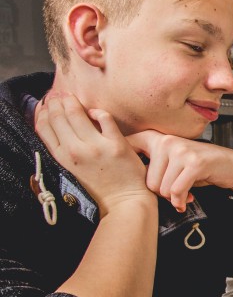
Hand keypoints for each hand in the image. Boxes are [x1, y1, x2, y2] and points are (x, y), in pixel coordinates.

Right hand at [33, 93, 151, 215]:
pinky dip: (97, 111)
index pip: (44, 127)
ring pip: (77, 114)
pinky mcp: (117, 145)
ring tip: (71, 97)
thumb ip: (63, 152)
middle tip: (58, 94)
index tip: (47, 104)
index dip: (43, 112)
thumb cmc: (99, 188)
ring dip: (71, 101)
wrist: (125, 202)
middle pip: (58, 117)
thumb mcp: (72, 171)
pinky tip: (96, 113)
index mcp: (62, 159)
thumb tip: (56, 130)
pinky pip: (104, 118)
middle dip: (56, 102)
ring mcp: (96, 147)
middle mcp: (75, 151)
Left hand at [126, 131, 232, 211]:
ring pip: (162, 188)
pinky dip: (181, 200)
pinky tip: (186, 200)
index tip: (118, 169)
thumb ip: (153, 163)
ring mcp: (181, 151)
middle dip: (161, 193)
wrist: (231, 165)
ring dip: (173, 198)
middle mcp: (168, 141)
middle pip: (149, 181)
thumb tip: (128, 177)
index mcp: (158, 139)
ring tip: (182, 194)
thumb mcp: (172, 160)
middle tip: (173, 192)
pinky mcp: (194, 163)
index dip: (123, 162)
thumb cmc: (199, 166)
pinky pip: (177, 190)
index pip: (129, 145)